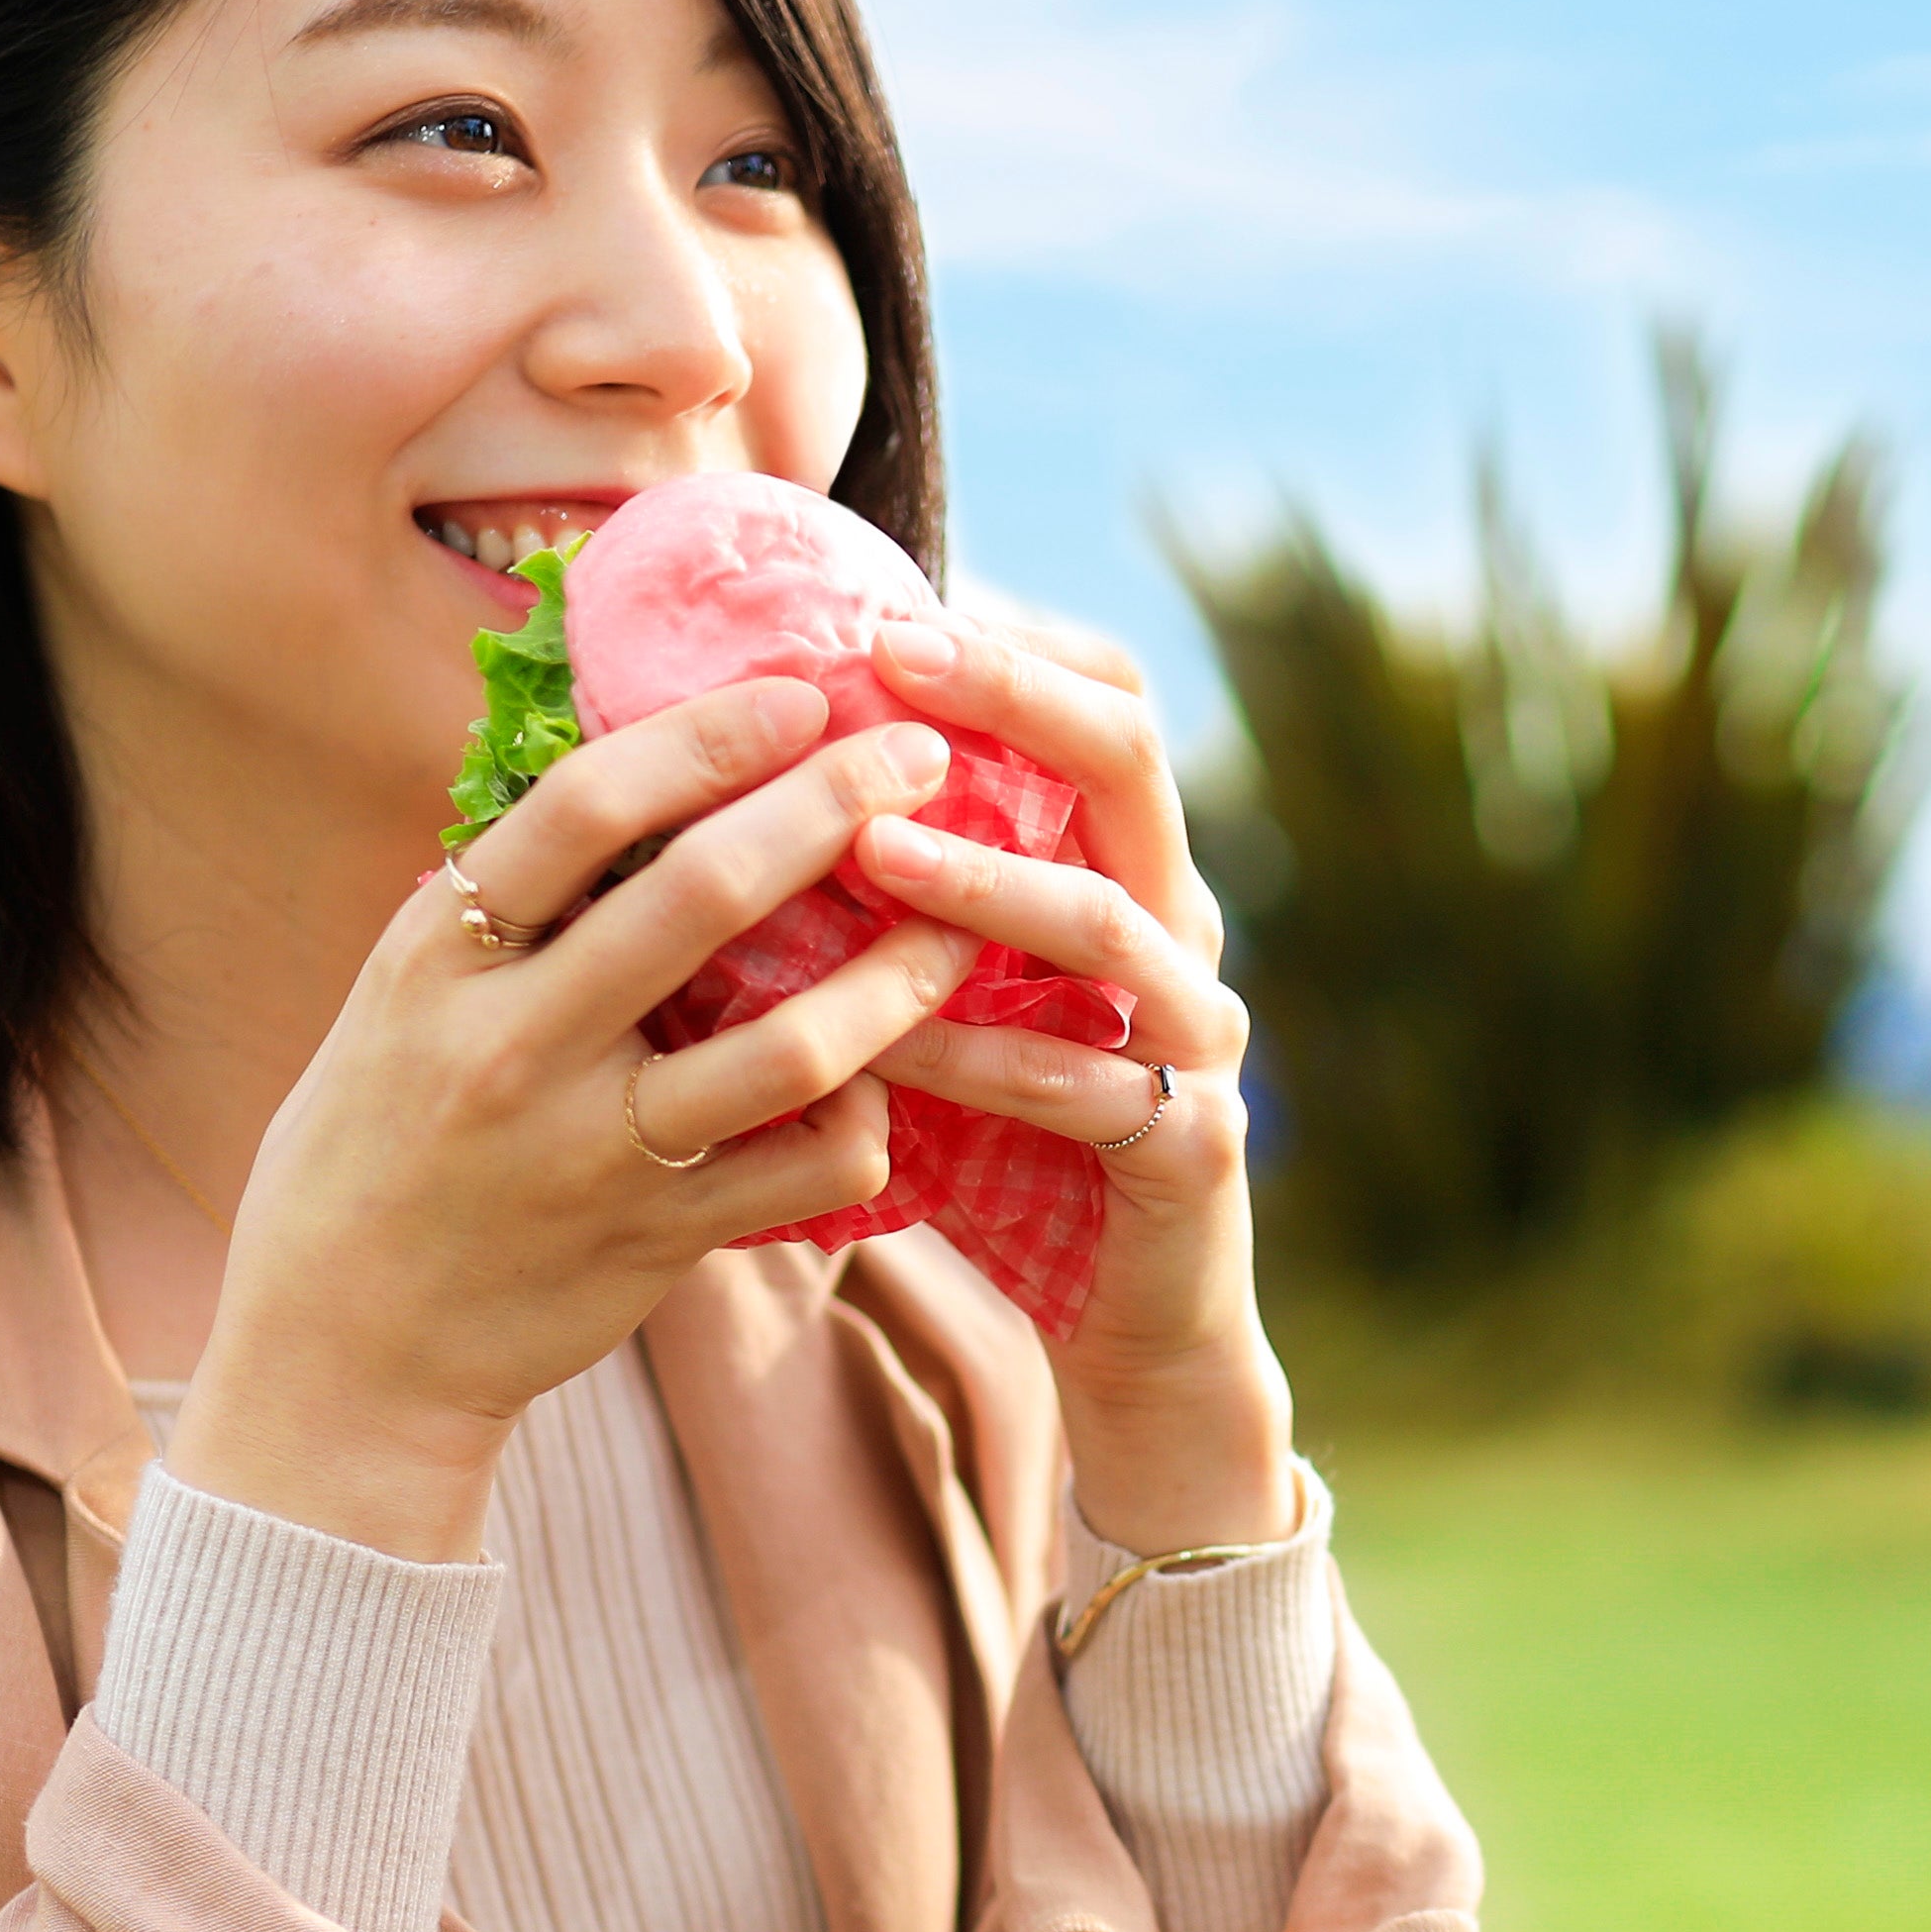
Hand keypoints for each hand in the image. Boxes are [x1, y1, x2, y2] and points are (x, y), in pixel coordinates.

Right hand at [163, 682, 989, 1558]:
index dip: (708, 734)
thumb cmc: (375, 1147)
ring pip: (788, 1046)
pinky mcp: (656, 1242)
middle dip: (831, 807)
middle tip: (922, 759)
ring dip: (897, 974)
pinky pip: (805, 1172)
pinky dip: (868, 1120)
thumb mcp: (398, 1001)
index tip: (802, 694)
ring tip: (961, 925)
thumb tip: (623, 768)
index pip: (582, 807)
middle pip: (702, 895)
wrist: (341, 1355)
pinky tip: (891, 1084)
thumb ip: (499, 906)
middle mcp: (512, 1044)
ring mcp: (591, 1150)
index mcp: (438, 958)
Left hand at [854, 602, 1302, 1552]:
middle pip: (1130, 764)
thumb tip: (733, 779)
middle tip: (894, 658)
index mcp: (1124, 871)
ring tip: (871, 849)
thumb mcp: (946, 994)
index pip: (1101, 703)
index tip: (882, 605)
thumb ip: (889, 897)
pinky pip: (1087, 1084)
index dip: (1008, 643)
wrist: (1125, 1326)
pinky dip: (986, 1059)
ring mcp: (1197, 1037)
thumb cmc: (1008, 1142)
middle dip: (1014, 697)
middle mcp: (1179, 930)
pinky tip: (887, 1042)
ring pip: (1115, 924)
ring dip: (988, 879)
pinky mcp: (1191, 1146)